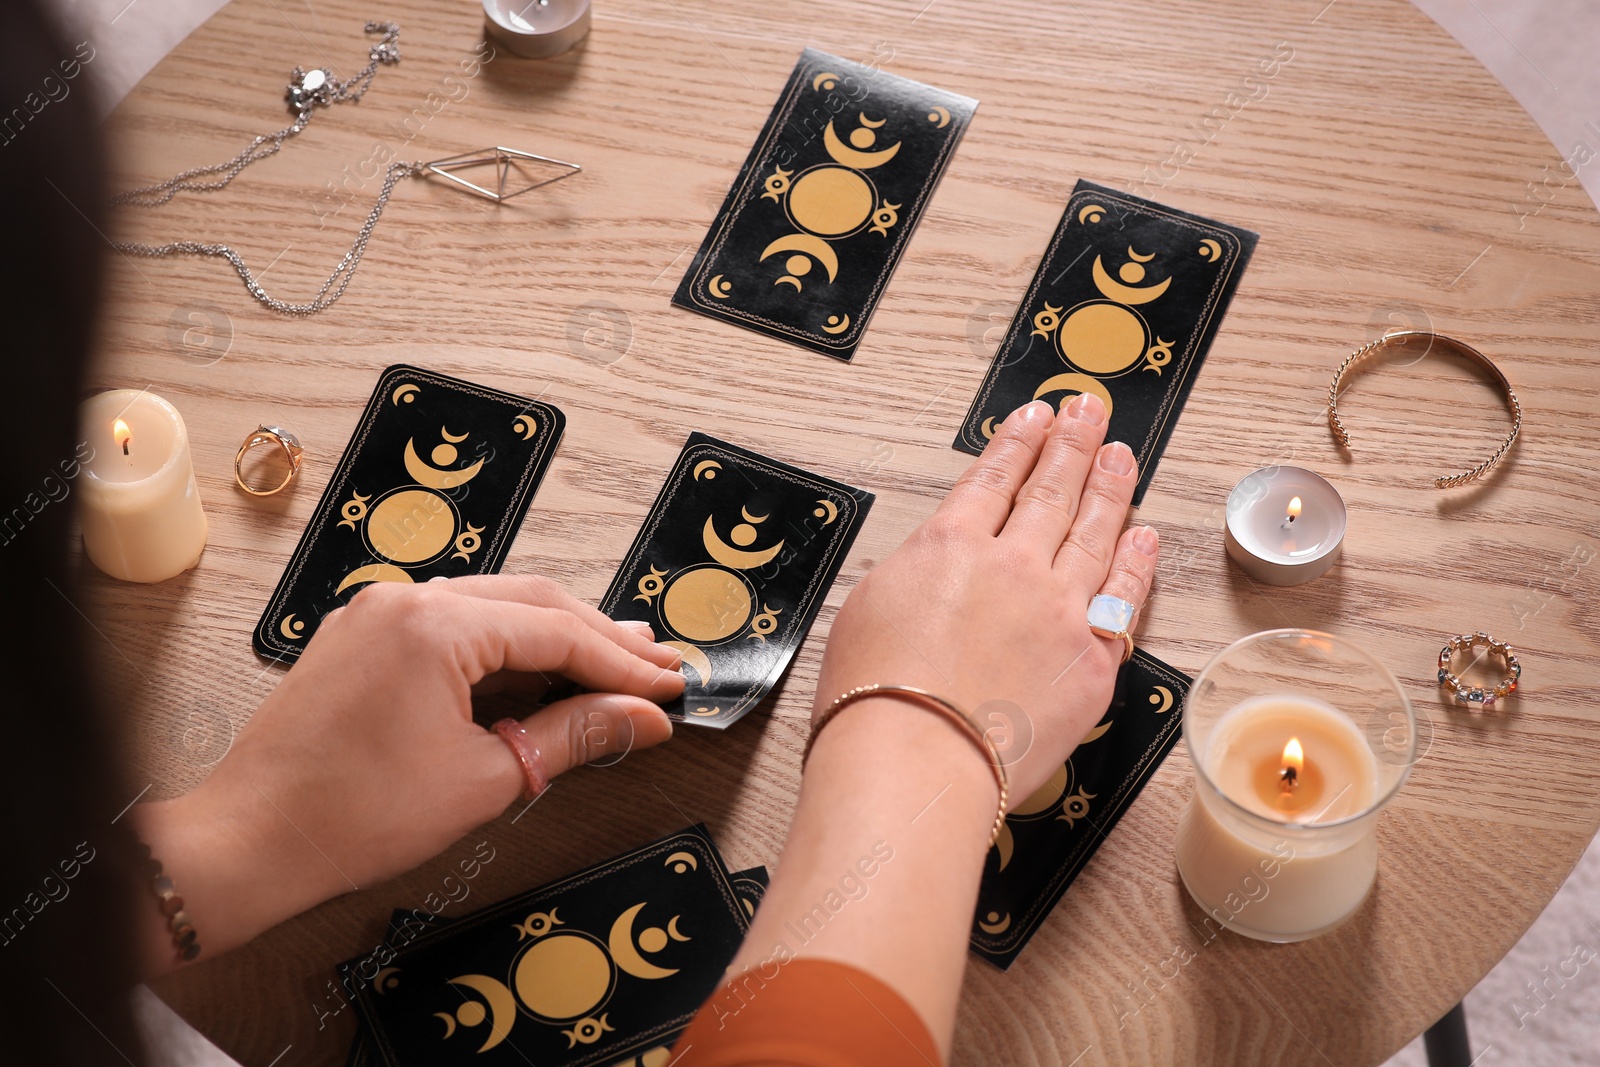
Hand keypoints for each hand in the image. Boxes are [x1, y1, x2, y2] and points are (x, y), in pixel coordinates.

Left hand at [133, 575, 684, 967]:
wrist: (249, 844)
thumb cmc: (350, 817)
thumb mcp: (484, 778)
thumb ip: (573, 736)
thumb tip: (642, 719)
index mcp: (433, 624)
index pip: (556, 632)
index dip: (623, 664)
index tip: (669, 686)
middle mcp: (404, 601)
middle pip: (531, 605)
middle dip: (600, 639)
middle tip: (658, 667)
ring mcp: (378, 615)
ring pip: (494, 609)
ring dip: (555, 639)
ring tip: (615, 663)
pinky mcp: (363, 640)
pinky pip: (453, 625)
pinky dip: (504, 649)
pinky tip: (540, 671)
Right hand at [816, 394, 1157, 802]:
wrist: (913, 761)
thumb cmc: (873, 700)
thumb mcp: (867, 609)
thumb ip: (916, 575)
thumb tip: (938, 567)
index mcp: (949, 546)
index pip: (995, 477)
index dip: (1019, 442)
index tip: (1037, 417)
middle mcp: (1013, 567)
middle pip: (1053, 490)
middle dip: (1073, 443)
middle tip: (1090, 412)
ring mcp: (1060, 611)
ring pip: (1096, 532)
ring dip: (1111, 487)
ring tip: (1122, 456)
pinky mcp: (1092, 662)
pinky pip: (1125, 599)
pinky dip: (1137, 562)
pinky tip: (1144, 536)